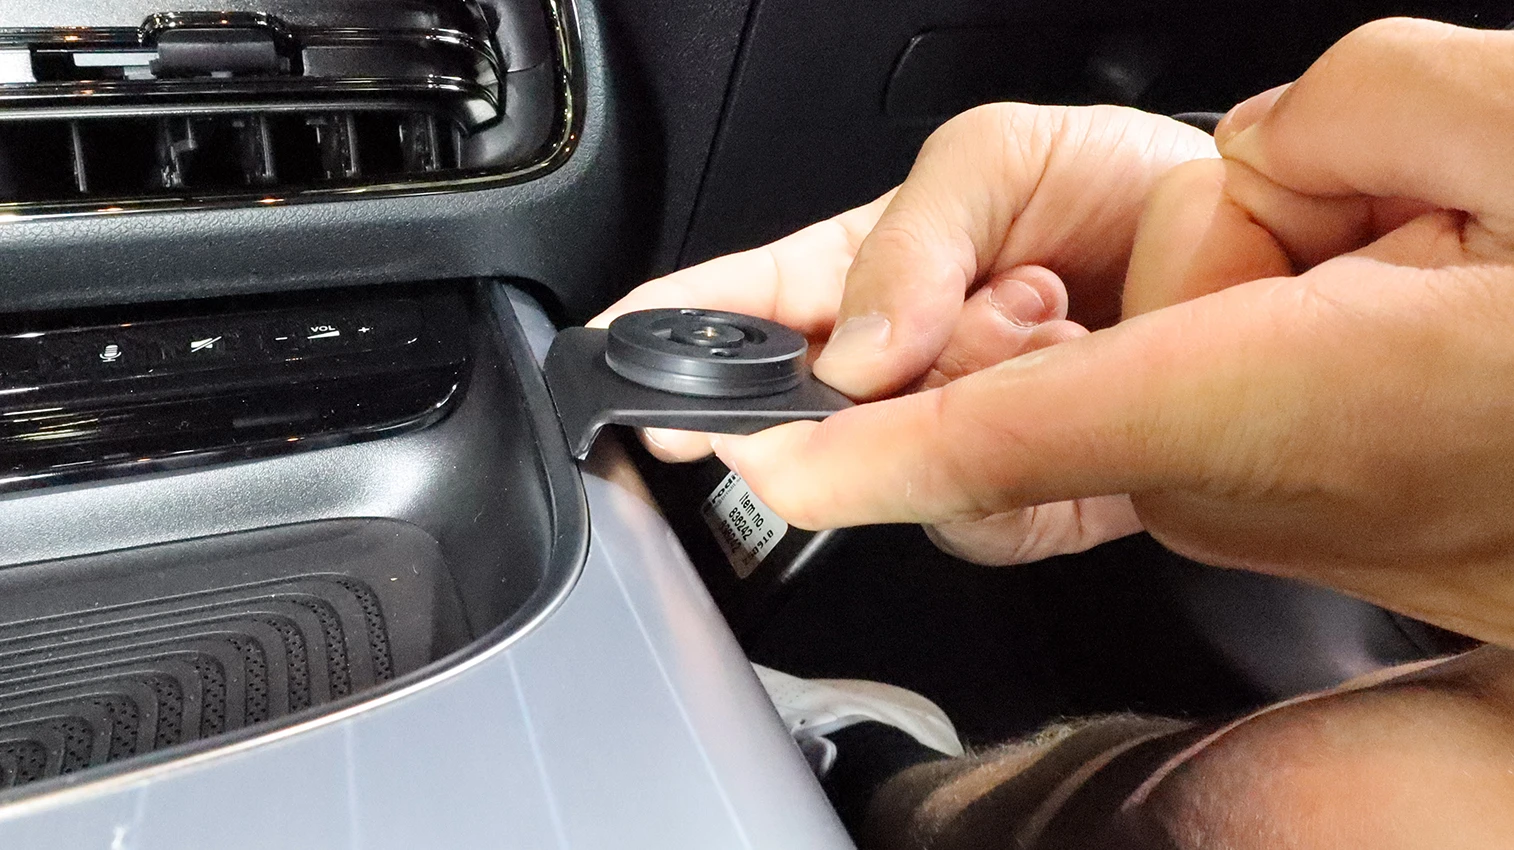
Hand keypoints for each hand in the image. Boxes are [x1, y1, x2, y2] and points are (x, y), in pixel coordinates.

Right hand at [712, 18, 1513, 646]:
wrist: (1263, 260)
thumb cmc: (1121, 189)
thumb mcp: (998, 157)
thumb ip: (908, 238)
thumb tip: (849, 348)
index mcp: (859, 275)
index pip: (735, 311)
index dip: (673, 338)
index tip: (626, 357)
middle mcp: (894, 369)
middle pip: (794, 412)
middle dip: (816, 390)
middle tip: (867, 357)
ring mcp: (952, 438)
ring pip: (883, 464)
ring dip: (955, 391)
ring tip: (1035, 310)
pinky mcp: (1021, 500)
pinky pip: (974, 509)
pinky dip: (1015, 448)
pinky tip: (1064, 366)